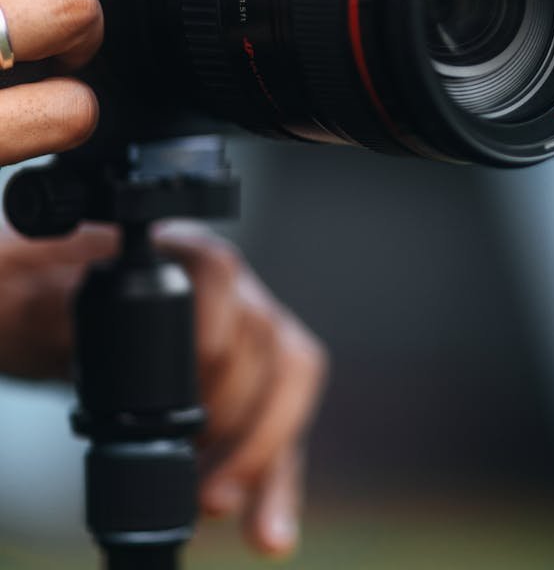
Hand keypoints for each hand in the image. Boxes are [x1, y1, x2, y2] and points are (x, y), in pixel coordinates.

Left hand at [0, 221, 327, 556]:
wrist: (46, 321)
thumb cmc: (41, 298)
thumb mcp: (37, 293)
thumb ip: (60, 301)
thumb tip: (70, 304)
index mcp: (175, 248)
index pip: (219, 270)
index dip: (212, 331)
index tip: (190, 387)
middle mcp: (224, 285)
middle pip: (263, 335)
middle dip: (233, 415)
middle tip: (193, 469)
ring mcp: (246, 332)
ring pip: (287, 378)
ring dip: (264, 451)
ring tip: (217, 503)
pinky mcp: (251, 386)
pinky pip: (282, 424)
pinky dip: (279, 481)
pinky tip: (269, 533)